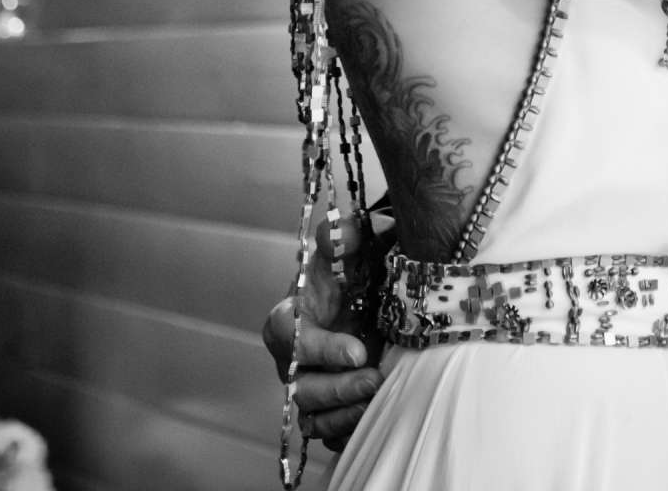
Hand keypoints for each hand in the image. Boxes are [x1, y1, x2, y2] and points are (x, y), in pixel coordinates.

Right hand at [259, 232, 381, 449]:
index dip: (318, 348)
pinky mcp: (331, 408)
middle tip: (375, 378)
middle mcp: (295, 358)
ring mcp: (311, 385)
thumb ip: (347, 234)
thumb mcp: (360, 244)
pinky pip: (330, 433)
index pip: (286, 336)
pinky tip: (378, 416)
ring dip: (345, 414)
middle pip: (299, 386)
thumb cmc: (361, 266)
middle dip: (337, 388)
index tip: (358, 351)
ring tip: (381, 398)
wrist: (380, 290)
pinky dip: (350, 430)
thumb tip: (337, 234)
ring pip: (312, 417)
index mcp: (293, 317)